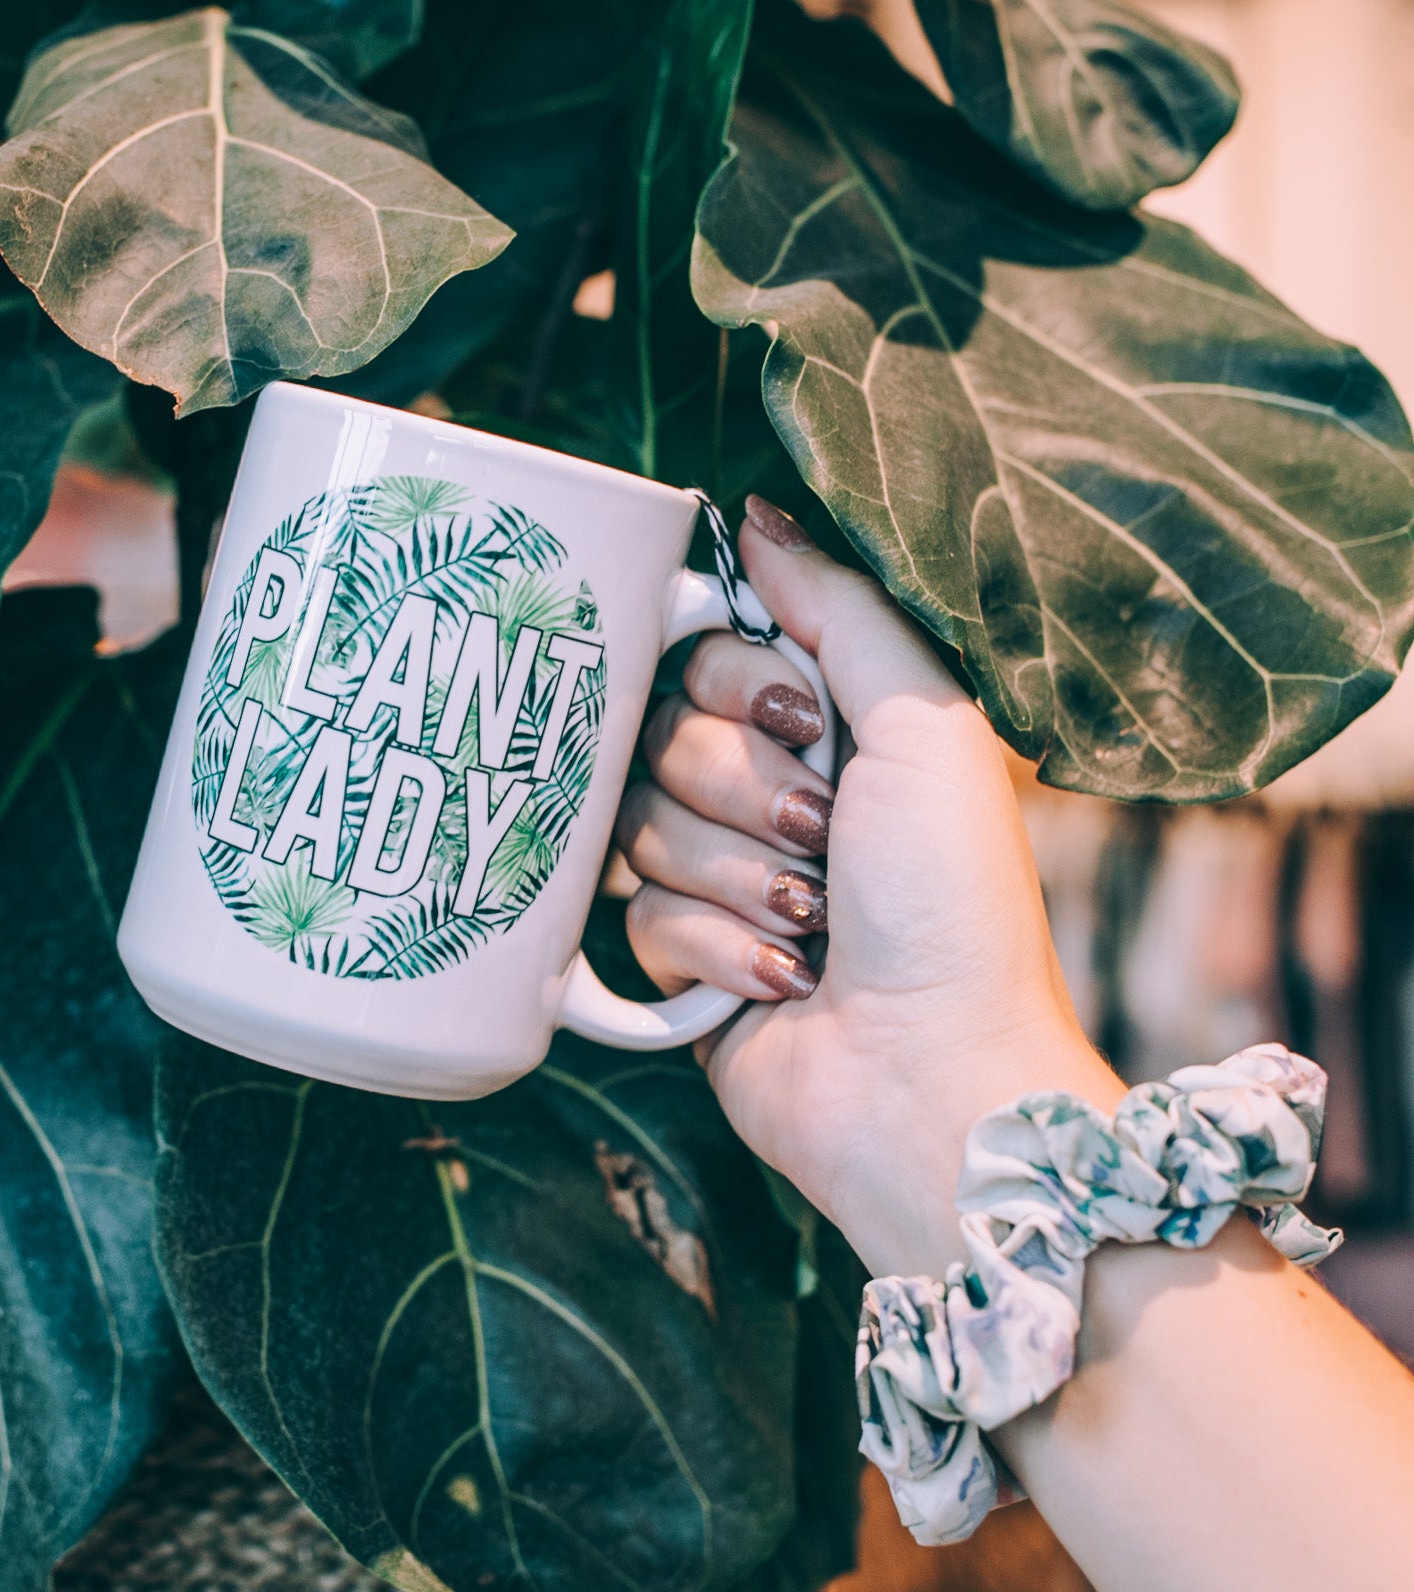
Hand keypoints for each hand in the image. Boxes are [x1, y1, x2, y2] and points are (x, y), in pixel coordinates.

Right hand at [617, 497, 1119, 1275]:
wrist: (933, 1078)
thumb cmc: (955, 907)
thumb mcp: (928, 727)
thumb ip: (840, 606)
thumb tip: (756, 513)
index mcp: (834, 722)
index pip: (706, 647)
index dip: (734, 682)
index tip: (796, 720)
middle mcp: (775, 789)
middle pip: (661, 731)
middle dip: (742, 790)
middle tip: (821, 837)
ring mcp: (724, 874)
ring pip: (639, 823)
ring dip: (734, 875)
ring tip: (815, 919)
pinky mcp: (684, 959)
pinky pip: (634, 916)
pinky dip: (715, 946)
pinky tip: (784, 979)